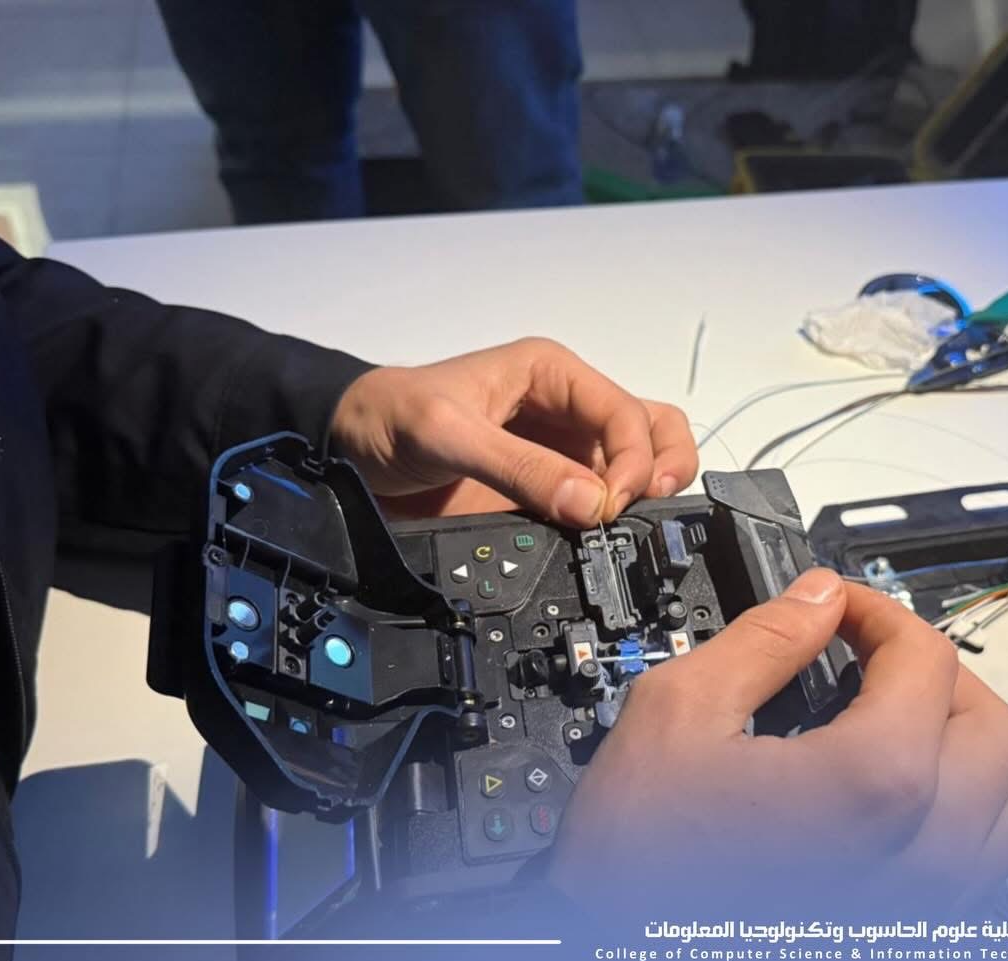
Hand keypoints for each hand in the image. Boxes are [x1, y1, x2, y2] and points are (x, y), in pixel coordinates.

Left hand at [330, 338, 697, 524]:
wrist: (346, 449)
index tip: (612, 505)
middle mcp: (566, 408)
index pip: (625, 412)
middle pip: (648, 429)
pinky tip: (601, 539)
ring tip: (631, 526)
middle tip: (644, 510)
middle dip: (661, 467)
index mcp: (552, 374)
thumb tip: (590, 504)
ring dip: (646, 493)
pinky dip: (612, 520)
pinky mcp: (545, 489)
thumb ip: (519, 467)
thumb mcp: (448, 433)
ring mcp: (560, 451)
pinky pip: (596, 502)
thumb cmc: (389, 418)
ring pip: (634, 463)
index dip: (633, 459)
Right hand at [546, 569, 1007, 912]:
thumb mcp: (676, 715)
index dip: (876, 610)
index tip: (837, 609)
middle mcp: (922, 850)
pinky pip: (984, 868)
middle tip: (872, 656)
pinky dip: (963, 817)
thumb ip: (761, 641)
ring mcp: (926, 903)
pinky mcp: (915, 937)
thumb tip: (812, 600)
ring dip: (968, 750)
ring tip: (901, 728)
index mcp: (874, 783)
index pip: (925, 657)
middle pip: (991, 724)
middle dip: (934, 671)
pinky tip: (895, 802)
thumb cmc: (638, 873)